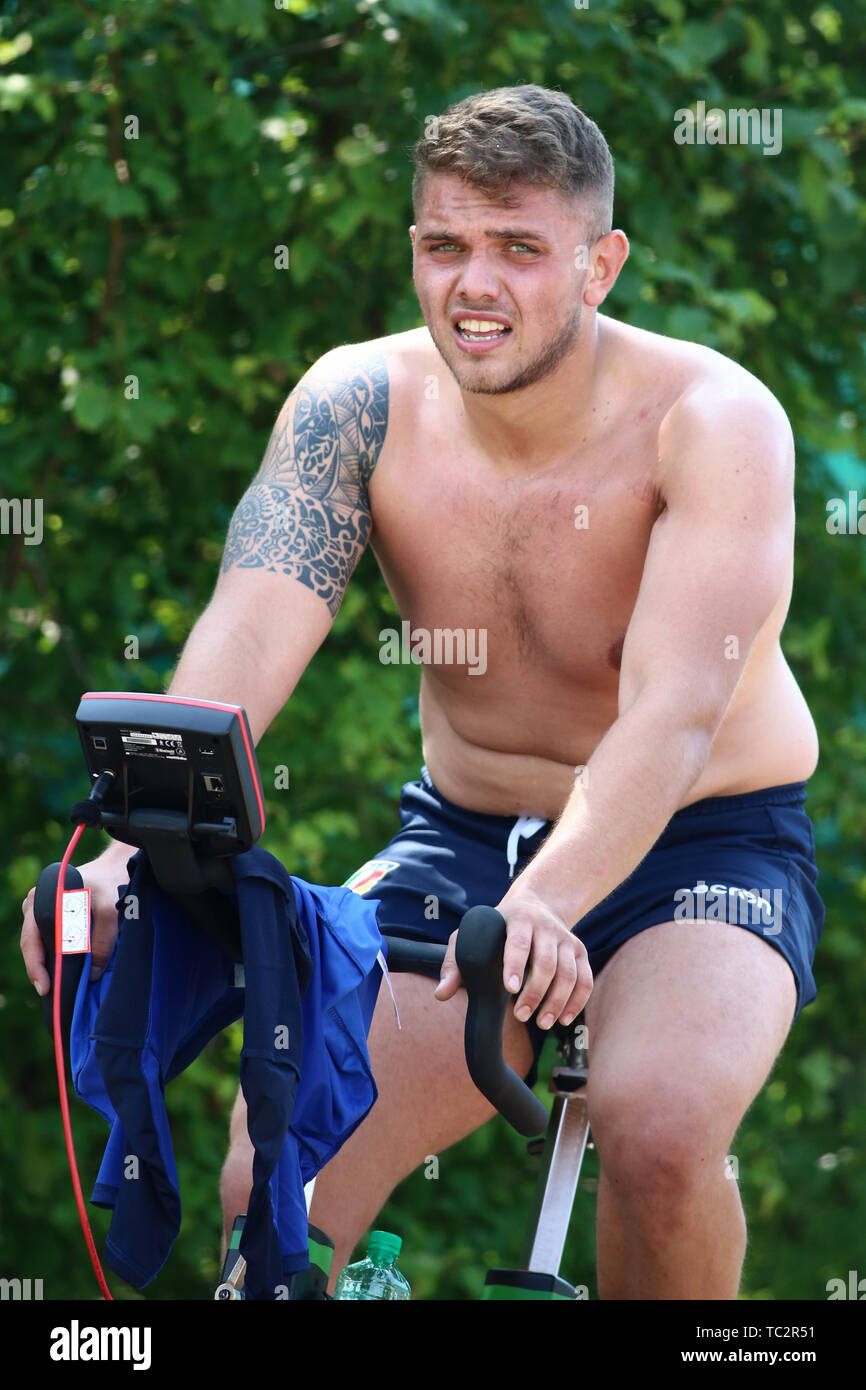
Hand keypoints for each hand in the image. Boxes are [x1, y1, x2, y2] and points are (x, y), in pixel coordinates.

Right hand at [20, 845, 132, 995]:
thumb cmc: (111, 883)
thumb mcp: (111, 910)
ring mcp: (39, 907)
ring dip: (45, 962)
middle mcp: (35, 902)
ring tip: (55, 984)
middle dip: (39, 969)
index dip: (36, 967)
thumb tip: (91, 974)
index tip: (45, 988)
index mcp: (43, 898)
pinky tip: (60, 968)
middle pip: (32, 943)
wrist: (115, 867)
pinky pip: (45, 937)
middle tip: (49, 992)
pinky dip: (52, 953)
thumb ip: (102, 941)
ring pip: (38, 941)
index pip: (32, 939)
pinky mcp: (49, 913)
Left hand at [433, 887, 591, 1027]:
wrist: (537, 905)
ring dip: (556, 1002)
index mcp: (519, 919)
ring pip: (569, 974)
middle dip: (535, 992)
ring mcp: (566, 940)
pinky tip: (563, 1019)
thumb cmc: (498, 927)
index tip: (509, 988)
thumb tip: (442, 994)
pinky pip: (585, 980)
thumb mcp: (475, 934)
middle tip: (520, 1015)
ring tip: (541, 1023)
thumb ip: (456, 962)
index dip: (515, 965)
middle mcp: (547, 927)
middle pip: (547, 962)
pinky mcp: (580, 952)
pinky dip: (576, 1002)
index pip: (519, 942)